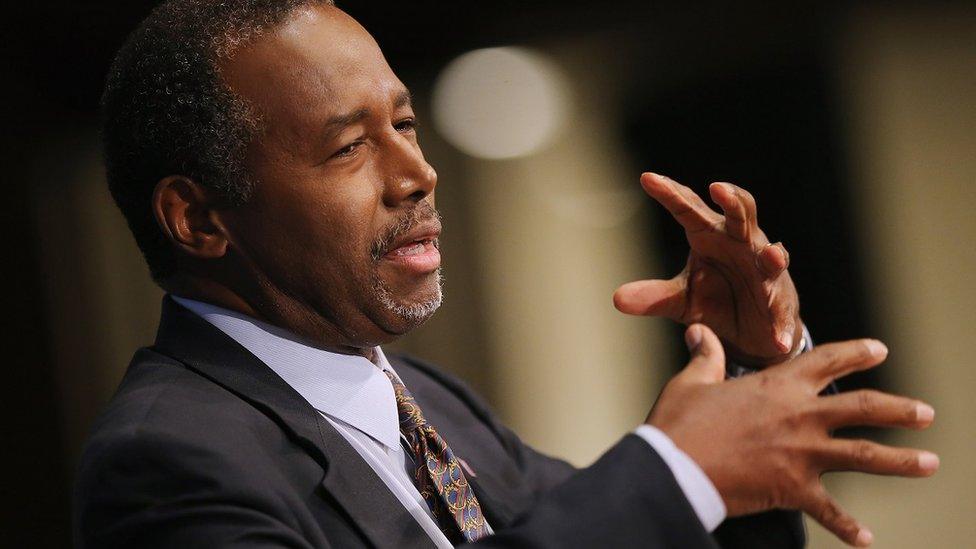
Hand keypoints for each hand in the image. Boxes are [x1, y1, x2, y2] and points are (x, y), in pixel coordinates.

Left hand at [614, 172, 799, 364]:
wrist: (749, 330)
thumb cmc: (715, 300)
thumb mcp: (681, 299)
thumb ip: (654, 296)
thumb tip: (617, 299)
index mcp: (710, 235)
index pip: (688, 209)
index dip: (670, 193)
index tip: (647, 179)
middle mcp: (740, 243)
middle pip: (740, 213)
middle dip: (733, 200)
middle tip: (718, 188)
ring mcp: (765, 270)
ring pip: (772, 255)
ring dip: (773, 256)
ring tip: (771, 255)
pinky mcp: (781, 302)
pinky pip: (783, 311)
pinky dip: (781, 325)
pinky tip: (778, 339)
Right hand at [647, 324, 937, 546]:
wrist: (674, 466)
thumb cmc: (680, 423)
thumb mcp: (692, 382)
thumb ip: (705, 356)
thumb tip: (700, 331)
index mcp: (776, 386)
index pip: (826, 361)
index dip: (856, 353)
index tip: (879, 351)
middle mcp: (799, 416)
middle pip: (862, 409)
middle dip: (899, 410)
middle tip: (926, 413)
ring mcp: (801, 453)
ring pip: (863, 456)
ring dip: (900, 461)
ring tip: (930, 463)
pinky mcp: (793, 489)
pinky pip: (828, 511)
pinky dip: (848, 527)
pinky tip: (867, 539)